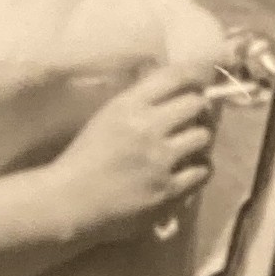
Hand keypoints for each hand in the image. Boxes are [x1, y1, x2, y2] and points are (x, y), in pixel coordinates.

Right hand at [56, 61, 216, 243]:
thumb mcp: (107, 116)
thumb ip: (139, 101)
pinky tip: (189, 170)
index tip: (200, 82)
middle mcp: (147, 128)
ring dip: (200, 139)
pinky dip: (200, 168)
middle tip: (195, 118)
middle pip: (196, 104)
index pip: (174, 77)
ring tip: (190, 145)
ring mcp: (160, 160)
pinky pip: (203, 171)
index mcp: (128, 106)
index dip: (195, 75)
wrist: (70, 200)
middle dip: (199, 109)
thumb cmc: (86, 156)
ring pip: (204, 136)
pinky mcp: (168, 189)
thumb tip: (175, 87)